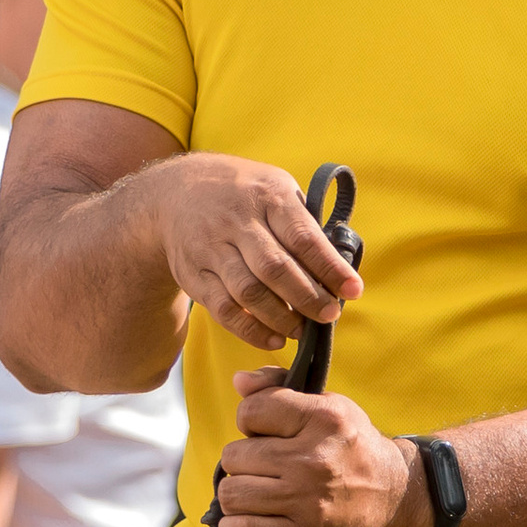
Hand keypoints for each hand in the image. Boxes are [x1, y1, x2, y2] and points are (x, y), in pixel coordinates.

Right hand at [151, 152, 365, 351]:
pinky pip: (224, 310)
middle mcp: (236, 221)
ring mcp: (211, 249)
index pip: (303, 237)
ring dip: (281, 318)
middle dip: (307, 297)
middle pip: (275, 268)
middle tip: (329, 316)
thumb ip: (303, 223)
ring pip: (249, 293)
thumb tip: (339, 267)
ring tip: (302, 330)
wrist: (174, 193)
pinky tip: (274, 338)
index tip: (352, 290)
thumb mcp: (274, 188)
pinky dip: (252, 330)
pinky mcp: (194, 275)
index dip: (330, 267)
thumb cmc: (242, 195)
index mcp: (266, 196)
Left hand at [216, 376, 431, 526]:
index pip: (251, 412)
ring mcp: (306, 501)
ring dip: (238, 496)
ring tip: (258, 495)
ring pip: (232, 494)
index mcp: (323, 419)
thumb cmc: (351, 450)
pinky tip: (249, 522)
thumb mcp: (328, 407)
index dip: (251, 422)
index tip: (266, 434)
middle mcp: (314, 460)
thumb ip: (279, 388)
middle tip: (265, 469)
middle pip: (235, 456)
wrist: (394, 502)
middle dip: (243, 462)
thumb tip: (239, 380)